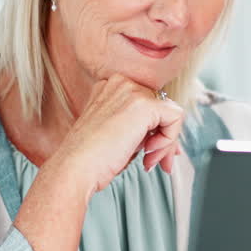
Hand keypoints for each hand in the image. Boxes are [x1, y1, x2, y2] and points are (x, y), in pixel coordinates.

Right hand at [50, 74, 184, 196]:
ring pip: (170, 113)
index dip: (154, 129)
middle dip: (163, 138)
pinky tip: (149, 153)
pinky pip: (176, 117)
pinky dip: (169, 139)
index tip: (150, 152)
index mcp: (110, 86)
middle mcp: (120, 82)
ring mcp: (132, 91)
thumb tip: (169, 138)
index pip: (147, 102)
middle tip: (153, 161)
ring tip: (150, 161)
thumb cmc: (91, 159)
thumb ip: (139, 127)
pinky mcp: (145, 104)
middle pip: (160, 107)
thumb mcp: (116, 134)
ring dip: (166, 142)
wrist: (75, 168)